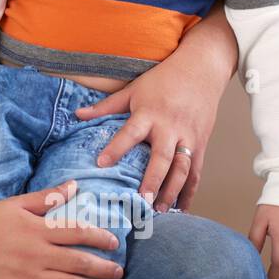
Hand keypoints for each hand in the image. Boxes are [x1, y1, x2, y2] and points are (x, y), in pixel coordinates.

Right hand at [0, 181, 123, 278]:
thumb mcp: (13, 205)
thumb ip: (45, 197)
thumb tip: (74, 186)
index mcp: (35, 228)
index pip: (77, 232)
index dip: (99, 237)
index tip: (115, 242)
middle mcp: (35, 253)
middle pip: (79, 261)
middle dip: (104, 267)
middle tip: (120, 272)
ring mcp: (27, 277)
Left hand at [74, 43, 228, 213]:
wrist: (201, 69)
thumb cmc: (162, 80)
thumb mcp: (132, 89)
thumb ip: (106, 106)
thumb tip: (77, 114)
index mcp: (149, 113)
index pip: (130, 133)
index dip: (116, 148)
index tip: (100, 164)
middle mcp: (170, 128)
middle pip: (162, 157)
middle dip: (152, 179)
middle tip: (141, 200)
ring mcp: (188, 137)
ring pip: (182, 168)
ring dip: (172, 191)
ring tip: (159, 210)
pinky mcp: (201, 144)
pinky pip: (196, 172)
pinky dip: (189, 191)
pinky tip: (181, 208)